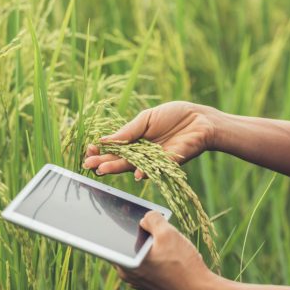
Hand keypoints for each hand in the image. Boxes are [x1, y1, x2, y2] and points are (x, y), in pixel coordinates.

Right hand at [83, 101, 218, 178]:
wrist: (201, 120)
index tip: (89, 150)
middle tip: (88, 164)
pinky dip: (146, 171)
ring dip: (118, 168)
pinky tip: (136, 173)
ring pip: (133, 166)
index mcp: (136, 141)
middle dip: (103, 161)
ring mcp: (155, 160)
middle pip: (120, 160)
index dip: (101, 150)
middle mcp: (143, 153)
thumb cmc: (174, 115)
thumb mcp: (146, 119)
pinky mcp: (169, 164)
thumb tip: (104, 139)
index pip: (114, 148)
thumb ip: (128, 131)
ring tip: (102, 169)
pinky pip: (156, 169)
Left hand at [115, 211, 217, 289]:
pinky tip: (169, 250)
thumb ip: (152, 219)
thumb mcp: (168, 233)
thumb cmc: (182, 264)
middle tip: (149, 220)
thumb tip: (145, 217)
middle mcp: (127, 274)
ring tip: (164, 236)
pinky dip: (154, 255)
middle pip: (126, 244)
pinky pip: (147, 263)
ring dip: (148, 243)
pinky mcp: (149, 284)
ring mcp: (137, 281)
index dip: (116, 222)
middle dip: (137, 231)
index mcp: (125, 262)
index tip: (121, 211)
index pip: (111, 238)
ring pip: (138, 253)